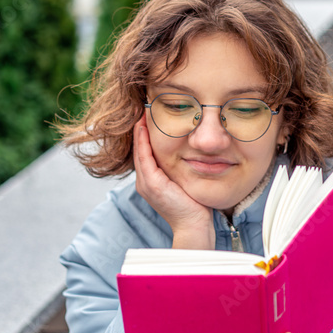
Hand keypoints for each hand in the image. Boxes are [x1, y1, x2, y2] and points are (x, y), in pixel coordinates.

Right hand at [133, 113, 214, 248]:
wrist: (194, 226)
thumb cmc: (194, 206)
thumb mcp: (184, 182)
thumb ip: (181, 169)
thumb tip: (191, 152)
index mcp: (150, 181)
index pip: (144, 152)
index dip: (144, 133)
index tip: (148, 115)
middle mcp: (144, 182)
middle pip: (138, 148)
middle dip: (140, 128)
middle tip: (143, 107)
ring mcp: (145, 183)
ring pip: (139, 150)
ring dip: (139, 130)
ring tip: (142, 112)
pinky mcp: (151, 184)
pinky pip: (144, 157)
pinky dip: (143, 141)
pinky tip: (144, 127)